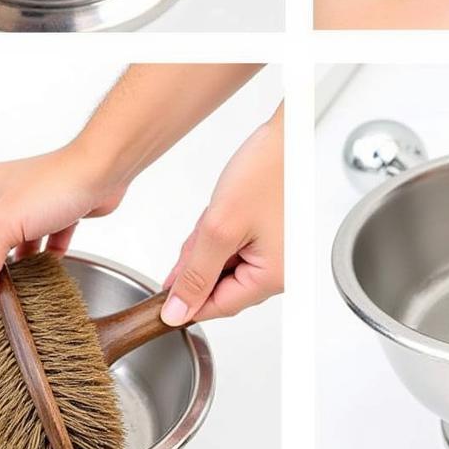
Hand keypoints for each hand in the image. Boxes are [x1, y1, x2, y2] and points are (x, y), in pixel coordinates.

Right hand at [0, 142, 127, 310]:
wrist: (103, 171)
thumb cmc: (57, 183)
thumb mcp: (6, 224)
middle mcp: (14, 194)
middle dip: (1, 263)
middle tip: (6, 289)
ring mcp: (41, 202)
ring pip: (26, 240)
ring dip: (27, 261)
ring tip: (28, 282)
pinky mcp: (66, 211)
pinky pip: (53, 238)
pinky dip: (51, 254)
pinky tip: (52, 267)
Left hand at [161, 103, 282, 324]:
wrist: (285, 135)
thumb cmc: (265, 171)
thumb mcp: (219, 228)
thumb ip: (196, 276)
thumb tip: (177, 313)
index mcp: (273, 277)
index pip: (218, 307)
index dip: (186, 298)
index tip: (163, 290)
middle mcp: (280, 271)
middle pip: (220, 284)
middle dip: (200, 259)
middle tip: (200, 231)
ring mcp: (276, 253)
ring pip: (224, 263)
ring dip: (210, 242)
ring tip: (218, 212)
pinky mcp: (270, 236)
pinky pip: (234, 245)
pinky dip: (221, 230)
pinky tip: (223, 208)